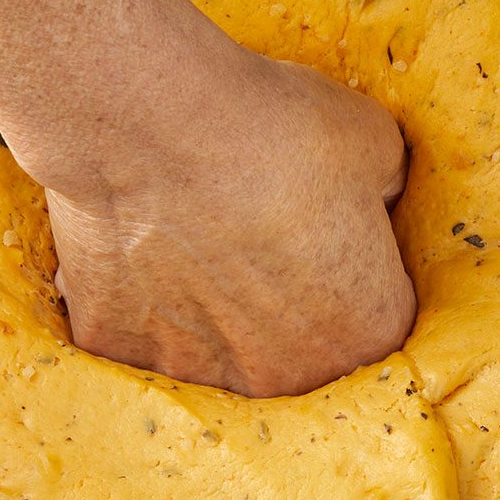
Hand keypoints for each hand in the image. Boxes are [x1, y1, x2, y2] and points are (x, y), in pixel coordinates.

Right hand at [42, 56, 415, 397]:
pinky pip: (137, 327)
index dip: (356, 269)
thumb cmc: (277, 133)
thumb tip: (373, 197)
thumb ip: (384, 188)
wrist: (156, 123)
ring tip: (194, 233)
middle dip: (283, 300)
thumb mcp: (374, 142)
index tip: (328, 231)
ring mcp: (195, 370)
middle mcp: (282, 376)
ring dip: (208, 304)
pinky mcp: (116, 347)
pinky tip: (139, 238)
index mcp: (363, 333)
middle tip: (259, 233)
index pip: (374, 316)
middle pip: (292, 348)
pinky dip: (138, 292)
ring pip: (210, 345)